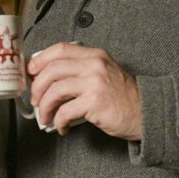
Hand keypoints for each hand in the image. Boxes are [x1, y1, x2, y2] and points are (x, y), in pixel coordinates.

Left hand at [27, 42, 141, 139]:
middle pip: (52, 69)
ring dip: (45, 106)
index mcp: (95, 55)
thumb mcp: (104, 72)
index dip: (41, 59)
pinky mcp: (94, 103)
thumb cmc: (123, 96)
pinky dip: (58, 121)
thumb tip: (49, 77)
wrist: (147, 112)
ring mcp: (94, 83)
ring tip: (45, 117)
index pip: (60, 49)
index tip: (31, 71)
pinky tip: (61, 127)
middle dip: (37, 86)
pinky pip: (65, 111)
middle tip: (35, 99)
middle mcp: (94, 65)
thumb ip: (82, 69)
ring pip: (55, 90)